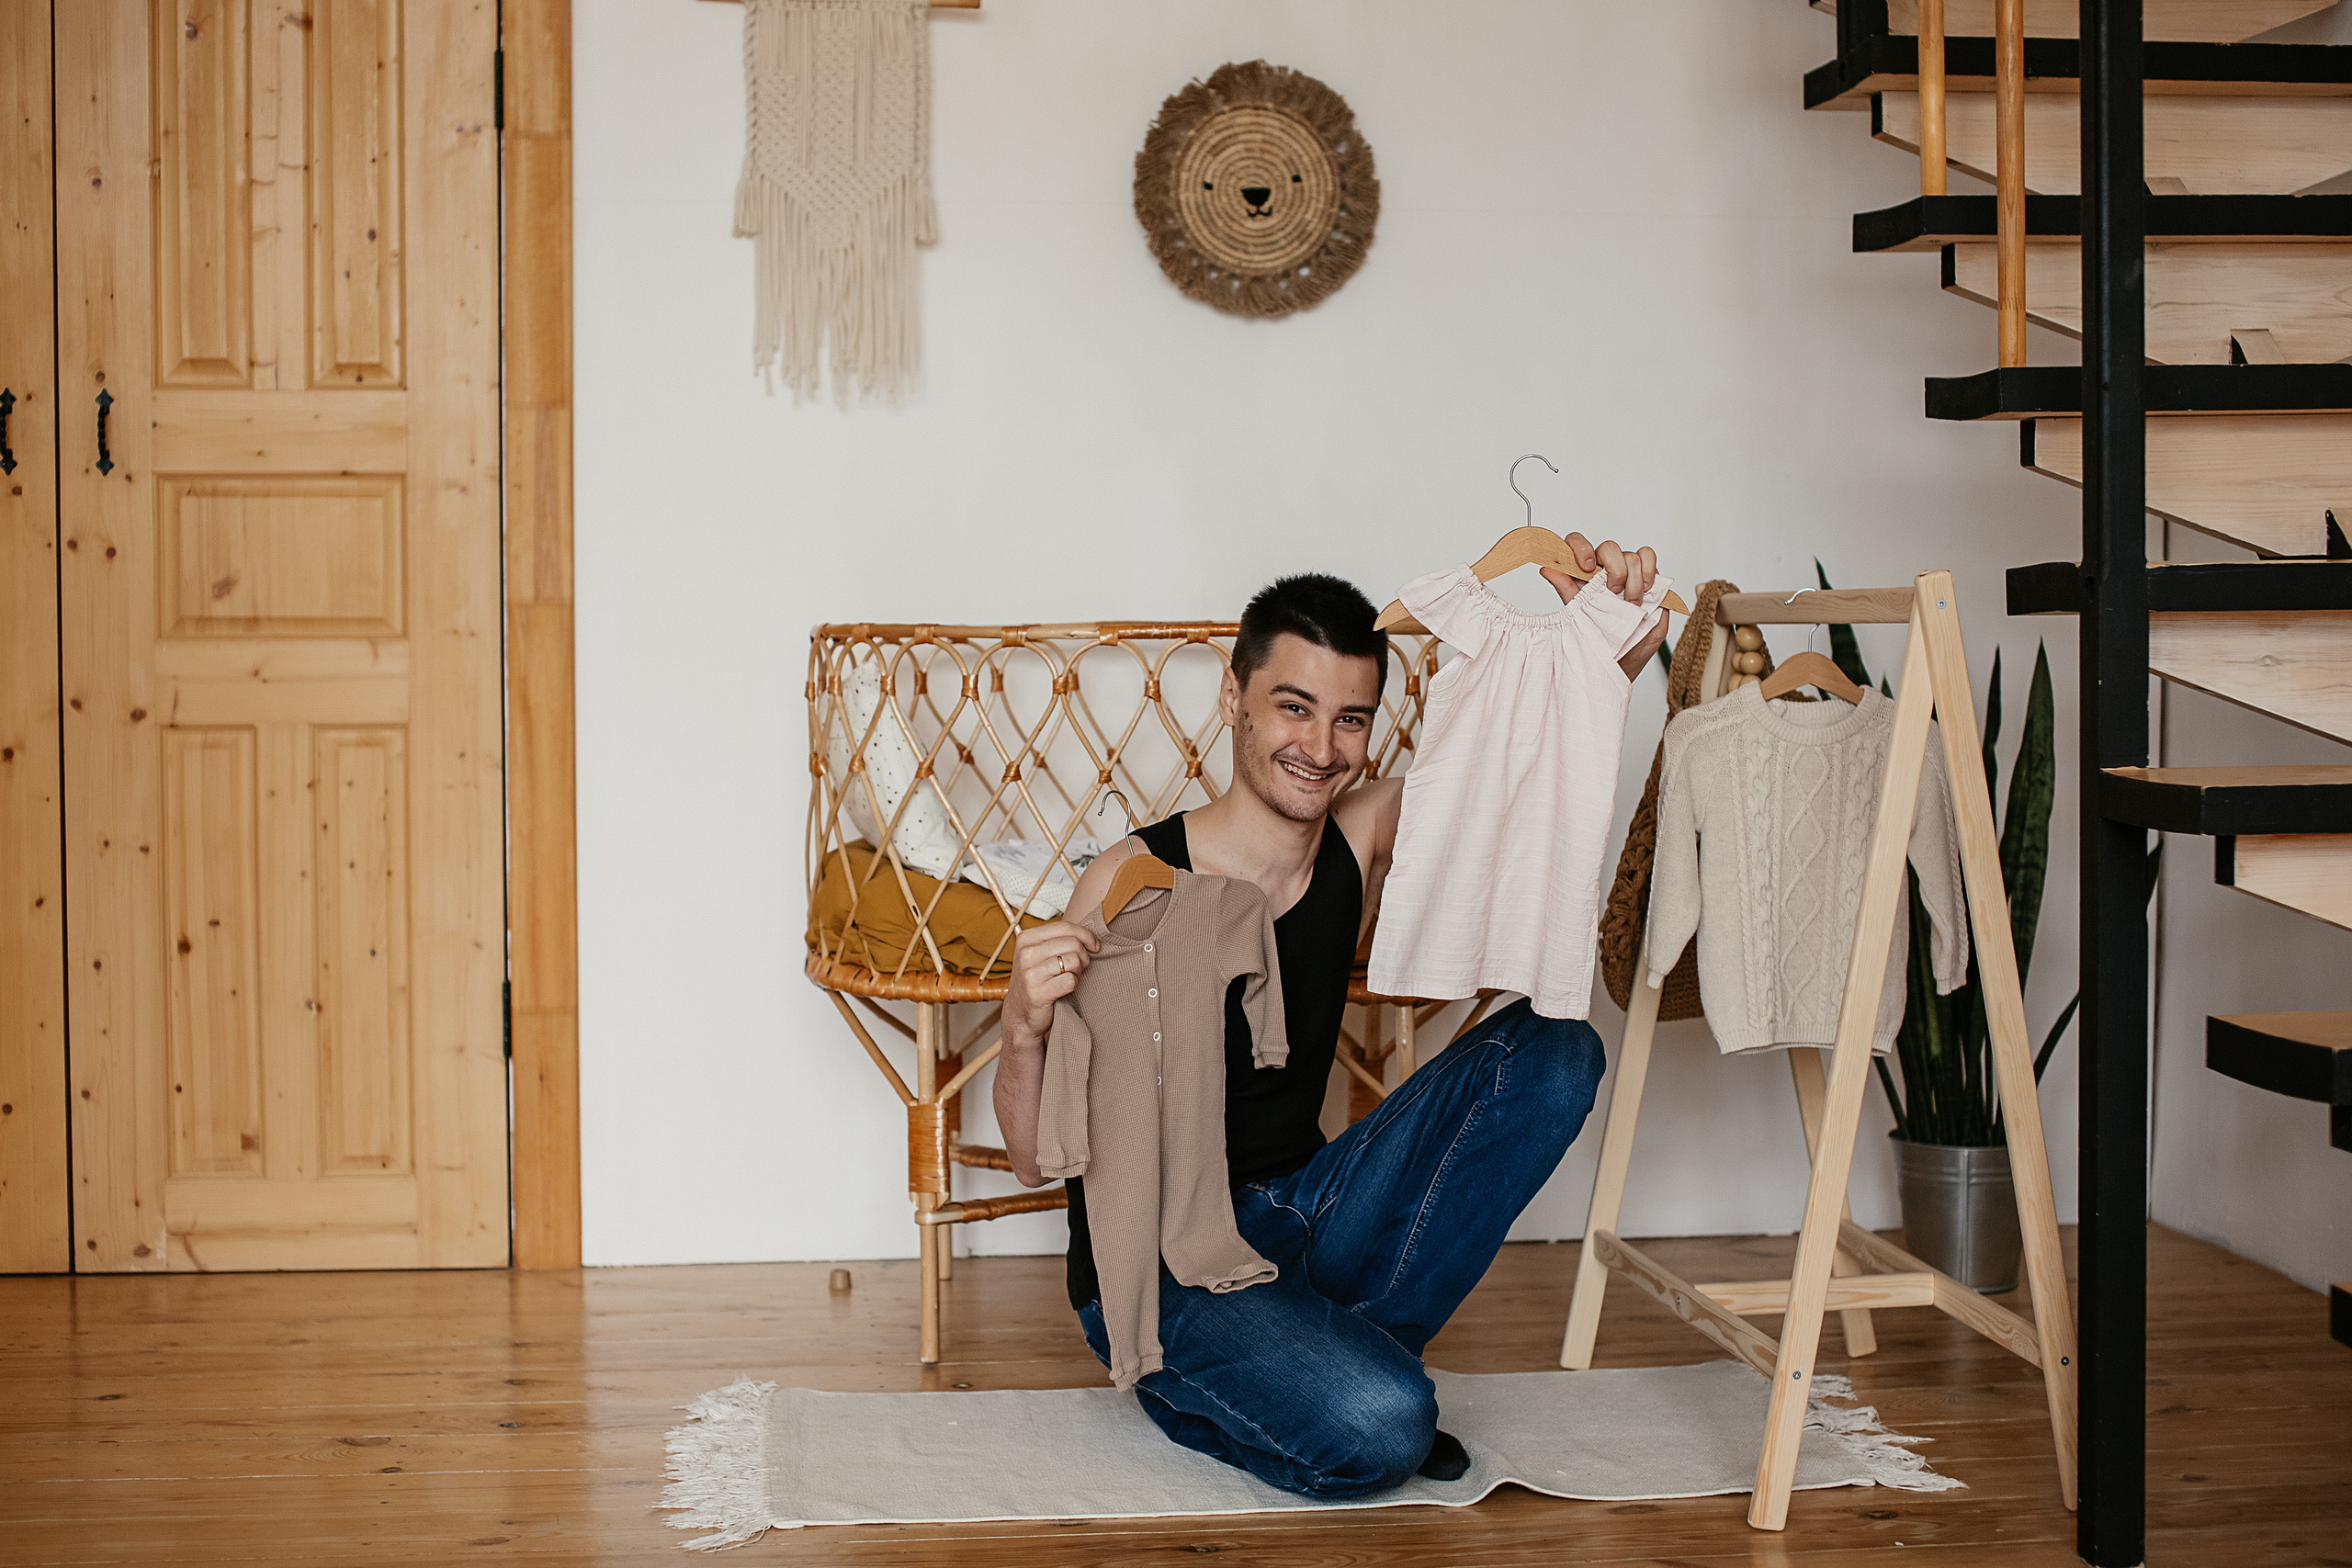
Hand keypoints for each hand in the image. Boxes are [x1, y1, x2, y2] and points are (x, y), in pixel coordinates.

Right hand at [1004, 919, 1099, 1049]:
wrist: (1019, 1015)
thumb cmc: (1036, 981)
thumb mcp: (1040, 954)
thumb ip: (1059, 940)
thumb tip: (1092, 936)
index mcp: (1026, 938)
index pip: (1065, 927)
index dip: (1086, 935)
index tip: (1095, 946)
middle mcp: (1026, 953)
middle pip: (1073, 943)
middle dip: (1084, 956)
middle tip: (1080, 967)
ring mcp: (1029, 974)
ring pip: (1073, 961)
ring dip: (1078, 971)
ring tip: (1070, 977)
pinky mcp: (1037, 993)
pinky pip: (1070, 981)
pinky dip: (1073, 985)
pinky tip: (1065, 988)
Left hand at [1541, 535, 1671, 680]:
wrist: (1624, 656)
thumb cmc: (1598, 635)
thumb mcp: (1577, 614)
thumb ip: (1565, 588)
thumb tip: (1546, 569)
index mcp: (1583, 573)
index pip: (1577, 543)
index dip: (1581, 548)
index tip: (1586, 567)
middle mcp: (1604, 567)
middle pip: (1609, 547)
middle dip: (1614, 570)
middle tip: (1614, 593)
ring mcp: (1627, 570)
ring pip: (1631, 556)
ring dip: (1633, 583)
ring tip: (1631, 604)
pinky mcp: (1647, 575)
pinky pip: (1648, 557)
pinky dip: (1648, 572)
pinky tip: (1646, 591)